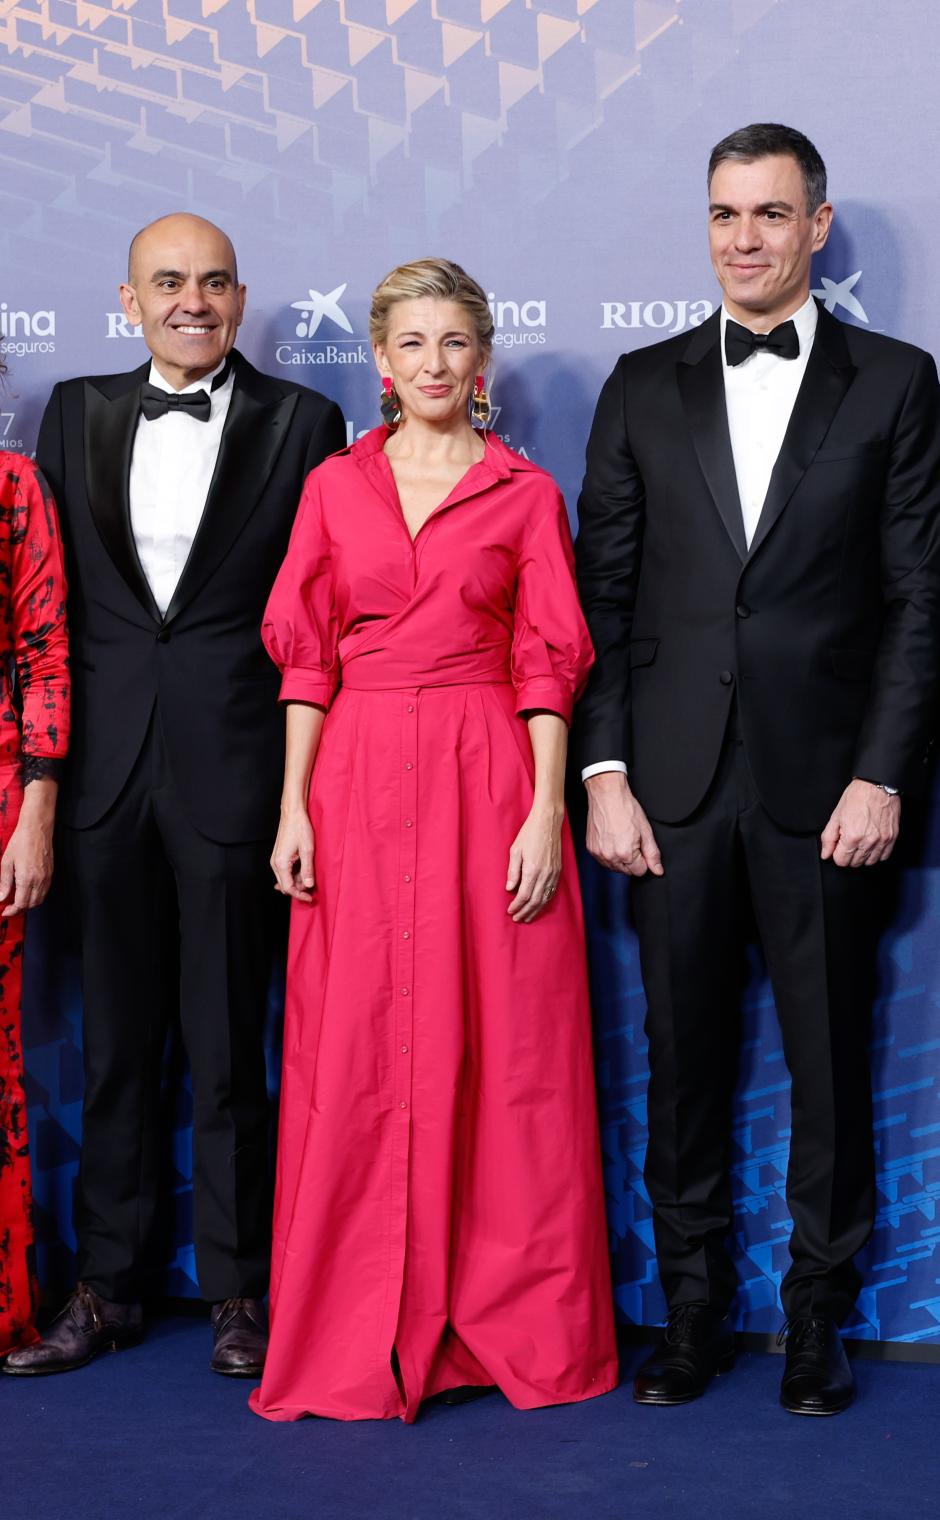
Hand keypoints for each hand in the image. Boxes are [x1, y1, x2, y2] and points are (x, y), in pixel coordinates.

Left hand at [0, 791, 55, 916]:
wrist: (37, 829)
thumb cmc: (21, 841)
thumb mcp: (6, 862)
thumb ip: (4, 883)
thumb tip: (0, 897)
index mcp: (26, 879)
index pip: (20, 904)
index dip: (12, 911)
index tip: (5, 911)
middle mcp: (39, 880)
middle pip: (31, 904)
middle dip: (20, 909)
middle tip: (9, 907)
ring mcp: (47, 877)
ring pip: (40, 899)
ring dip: (29, 904)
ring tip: (18, 900)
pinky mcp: (51, 873)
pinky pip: (45, 891)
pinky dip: (37, 896)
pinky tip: (28, 891)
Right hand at [271, 807, 315, 900]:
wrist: (292, 813)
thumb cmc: (300, 828)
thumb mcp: (308, 850)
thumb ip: (308, 869)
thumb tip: (308, 885)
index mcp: (281, 863)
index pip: (288, 888)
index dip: (299, 895)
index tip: (310, 897)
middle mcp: (275, 863)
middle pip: (285, 885)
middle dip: (298, 889)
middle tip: (312, 889)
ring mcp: (276, 859)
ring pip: (285, 878)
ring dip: (297, 881)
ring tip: (310, 877)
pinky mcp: (279, 856)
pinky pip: (285, 871)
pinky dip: (294, 875)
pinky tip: (304, 872)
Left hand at [506, 801, 562, 922]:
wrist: (548, 822)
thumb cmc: (529, 834)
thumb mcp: (515, 851)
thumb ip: (513, 871)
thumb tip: (510, 889)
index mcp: (532, 869)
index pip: (524, 895)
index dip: (517, 905)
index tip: (510, 911)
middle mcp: (545, 874)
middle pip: (535, 900)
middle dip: (525, 912)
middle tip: (517, 918)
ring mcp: (553, 873)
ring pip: (545, 898)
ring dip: (536, 910)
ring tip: (527, 917)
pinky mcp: (558, 871)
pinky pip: (552, 891)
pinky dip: (545, 901)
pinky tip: (540, 905)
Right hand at [585, 771, 662, 876]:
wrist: (607, 796)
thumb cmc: (626, 809)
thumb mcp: (646, 831)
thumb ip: (652, 854)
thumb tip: (658, 870)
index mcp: (625, 854)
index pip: (640, 871)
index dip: (643, 860)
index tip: (640, 847)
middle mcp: (610, 856)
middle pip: (627, 871)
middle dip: (632, 860)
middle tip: (631, 840)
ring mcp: (599, 853)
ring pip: (614, 867)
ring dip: (620, 859)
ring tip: (621, 839)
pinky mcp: (591, 849)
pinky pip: (603, 860)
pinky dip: (609, 854)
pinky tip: (612, 840)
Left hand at [820, 779, 900, 867]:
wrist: (877, 785)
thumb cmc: (857, 796)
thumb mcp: (836, 815)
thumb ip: (829, 838)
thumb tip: (826, 854)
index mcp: (852, 837)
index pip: (841, 861)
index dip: (837, 853)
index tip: (839, 845)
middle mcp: (868, 841)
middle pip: (855, 863)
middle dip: (848, 854)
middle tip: (848, 840)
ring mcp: (882, 841)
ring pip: (869, 862)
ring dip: (862, 856)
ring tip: (860, 841)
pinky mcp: (892, 838)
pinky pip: (884, 856)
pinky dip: (876, 854)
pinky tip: (871, 843)